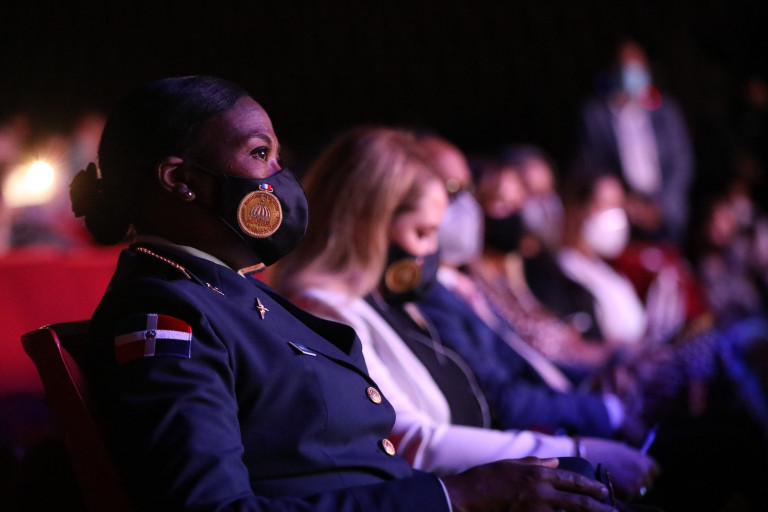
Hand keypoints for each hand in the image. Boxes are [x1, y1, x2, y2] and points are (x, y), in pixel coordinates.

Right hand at [442, 457, 616, 511]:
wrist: (463, 497)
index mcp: (537, 474)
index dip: (590, 486)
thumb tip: (556, 462)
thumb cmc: (484, 478)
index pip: (572, 480)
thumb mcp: (510, 464)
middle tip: (612, 511)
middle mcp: (540, 491)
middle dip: (598, 507)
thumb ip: (535, 463)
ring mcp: (535, 509)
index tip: (603, 492)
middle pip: (578, 502)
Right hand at [581, 438, 658, 499]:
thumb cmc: (599, 449)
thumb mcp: (621, 449)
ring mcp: (636, 483)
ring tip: (615, 482)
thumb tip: (642, 470)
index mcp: (643, 459)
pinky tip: (610, 485)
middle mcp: (643, 471)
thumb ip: (634, 459)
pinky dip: (621, 494)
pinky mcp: (627, 493)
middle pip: (648, 484)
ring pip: (639, 492)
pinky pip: (629, 497)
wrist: (582, 453)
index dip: (645, 472)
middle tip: (622, 478)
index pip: (655, 471)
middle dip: (638, 483)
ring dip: (630, 490)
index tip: (636, 473)